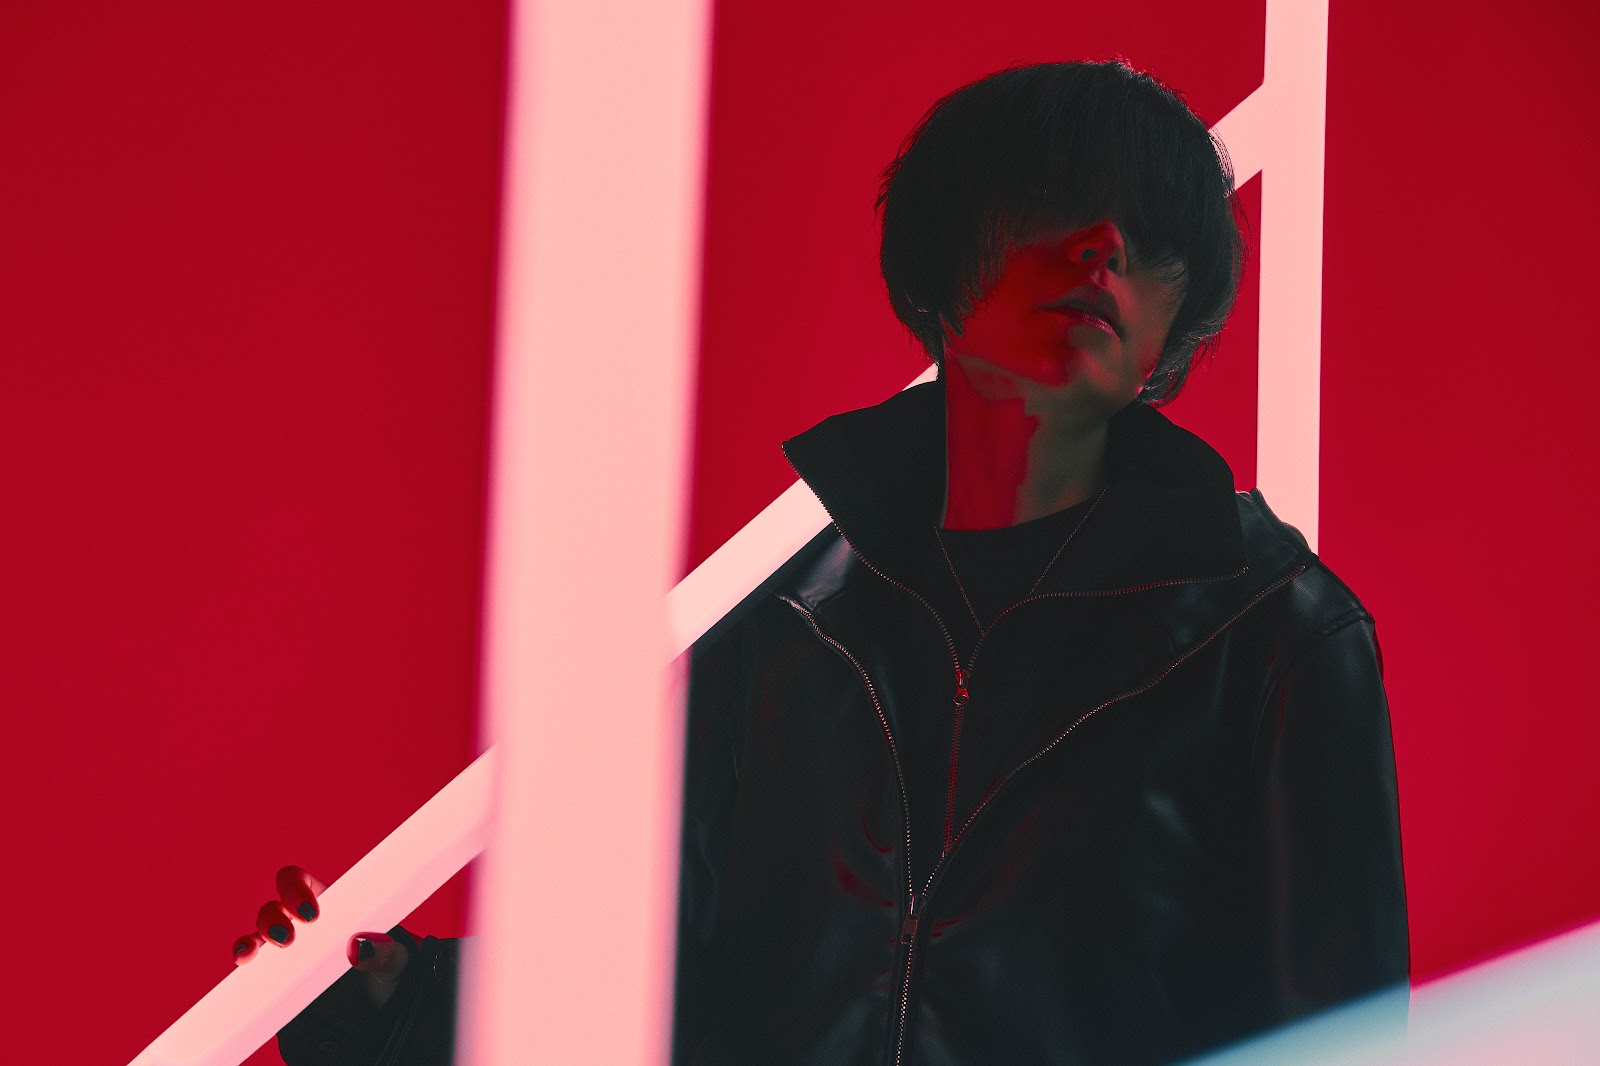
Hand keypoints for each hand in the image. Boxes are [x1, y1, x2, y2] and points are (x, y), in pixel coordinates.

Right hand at [231, 865, 410, 1009]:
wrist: (376, 1006)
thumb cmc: (385, 968)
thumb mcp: (395, 961)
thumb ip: (384, 952)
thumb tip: (359, 946)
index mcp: (330, 903)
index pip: (299, 881)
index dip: (295, 889)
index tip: (310, 913)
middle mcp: (301, 921)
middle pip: (274, 906)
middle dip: (274, 918)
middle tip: (288, 939)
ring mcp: (286, 947)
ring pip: (259, 932)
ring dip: (255, 938)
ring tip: (253, 954)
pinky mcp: (276, 974)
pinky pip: (254, 961)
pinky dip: (245, 958)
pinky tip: (244, 962)